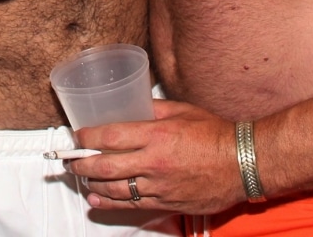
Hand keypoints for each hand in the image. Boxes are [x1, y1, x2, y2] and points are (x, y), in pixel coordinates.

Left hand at [67, 100, 246, 215]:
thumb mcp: (181, 111)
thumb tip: (133, 107)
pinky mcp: (167, 202)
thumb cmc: (215, 134)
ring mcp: (160, 185)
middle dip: (81, 164)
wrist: (243, 163)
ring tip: (80, 178)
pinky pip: (132, 205)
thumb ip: (153, 110)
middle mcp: (154, 162)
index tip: (78, 137)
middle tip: (69, 161)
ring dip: (93, 183)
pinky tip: (96, 198)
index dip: (88, 137)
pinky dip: (110, 202)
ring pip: (116, 188)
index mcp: (156, 135)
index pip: (110, 136)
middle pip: (106, 165)